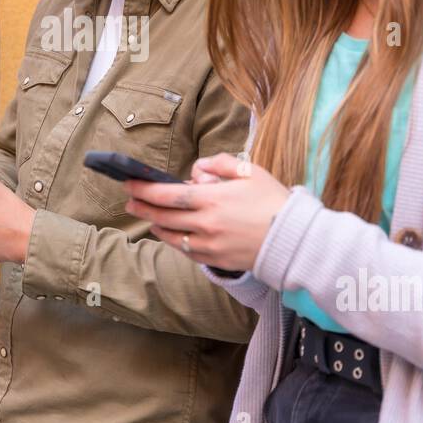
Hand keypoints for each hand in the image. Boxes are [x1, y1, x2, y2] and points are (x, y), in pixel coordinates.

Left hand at [124, 153, 290, 272]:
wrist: (293, 239)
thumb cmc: (272, 201)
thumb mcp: (250, 171)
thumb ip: (219, 164)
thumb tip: (197, 170)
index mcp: (213, 199)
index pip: (167, 194)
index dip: (144, 189)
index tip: (130, 183)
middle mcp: (206, 223)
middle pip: (163, 216)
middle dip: (142, 207)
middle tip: (129, 200)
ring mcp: (209, 244)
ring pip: (171, 235)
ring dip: (154, 224)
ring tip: (145, 215)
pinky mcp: (215, 258)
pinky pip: (186, 250)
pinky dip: (172, 240)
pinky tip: (167, 233)